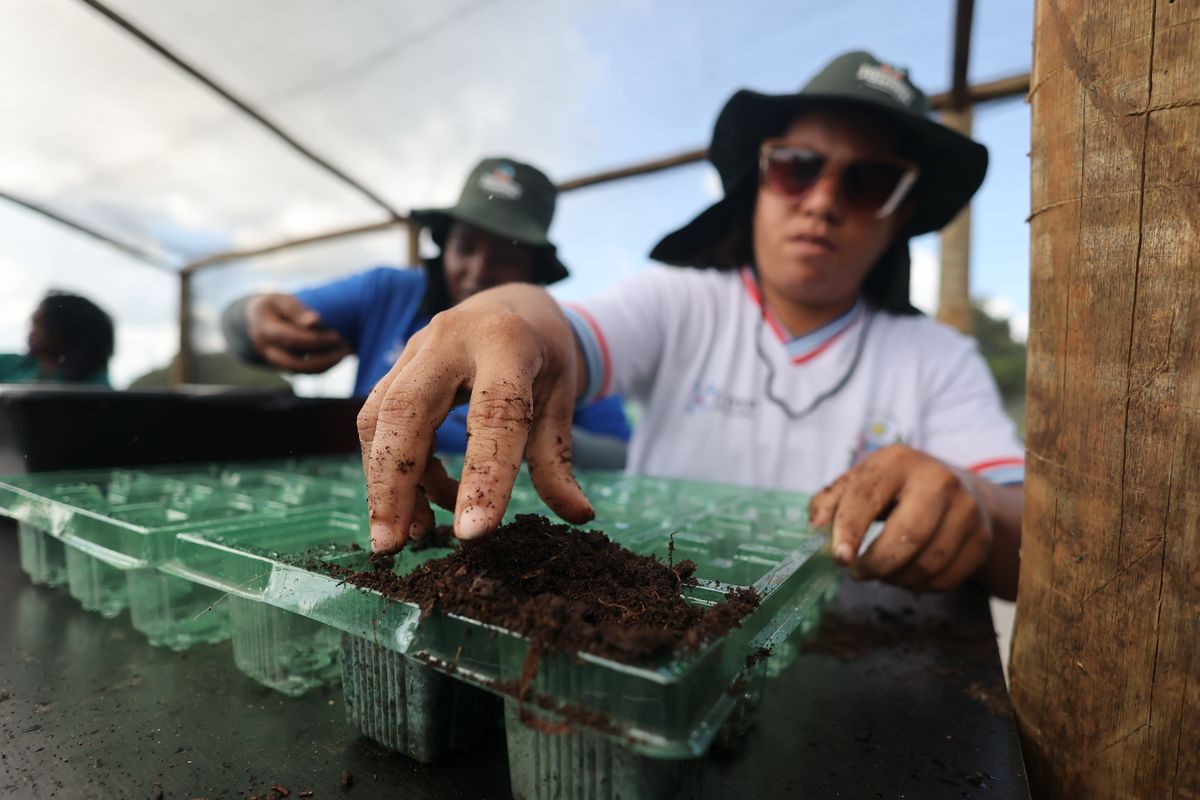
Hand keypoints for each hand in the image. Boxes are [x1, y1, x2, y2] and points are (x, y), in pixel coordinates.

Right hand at [245, 293, 350, 372]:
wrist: (255, 319)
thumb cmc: (273, 306)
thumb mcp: (282, 300)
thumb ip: (297, 310)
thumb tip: (315, 321)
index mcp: (264, 330)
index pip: (291, 340)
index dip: (315, 340)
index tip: (336, 335)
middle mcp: (266, 350)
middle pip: (295, 364)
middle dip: (323, 359)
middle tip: (345, 348)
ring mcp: (274, 361)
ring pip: (301, 371)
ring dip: (326, 365)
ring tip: (346, 352)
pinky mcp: (283, 366)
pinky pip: (303, 372)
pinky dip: (322, 367)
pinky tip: (338, 356)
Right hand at [356, 284, 593, 553]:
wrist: (516, 304)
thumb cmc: (543, 356)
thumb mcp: (561, 399)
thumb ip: (558, 459)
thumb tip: (579, 515)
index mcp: (507, 343)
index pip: (494, 414)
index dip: (484, 476)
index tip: (473, 534)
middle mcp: (450, 338)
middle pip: (407, 411)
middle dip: (395, 483)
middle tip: (393, 545)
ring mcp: (415, 348)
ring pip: (381, 417)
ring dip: (386, 482)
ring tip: (411, 534)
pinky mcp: (396, 366)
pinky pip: (379, 420)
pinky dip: (391, 467)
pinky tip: (422, 504)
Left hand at [808, 444, 993, 591]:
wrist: (954, 487)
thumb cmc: (892, 488)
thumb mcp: (858, 482)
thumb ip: (829, 503)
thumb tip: (815, 531)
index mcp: (898, 461)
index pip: (868, 497)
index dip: (850, 530)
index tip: (839, 558)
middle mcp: (939, 480)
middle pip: (908, 536)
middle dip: (877, 564)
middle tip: (858, 572)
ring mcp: (966, 509)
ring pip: (928, 563)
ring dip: (896, 578)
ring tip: (883, 571)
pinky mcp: (981, 538)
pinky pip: (946, 578)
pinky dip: (920, 586)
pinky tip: (907, 574)